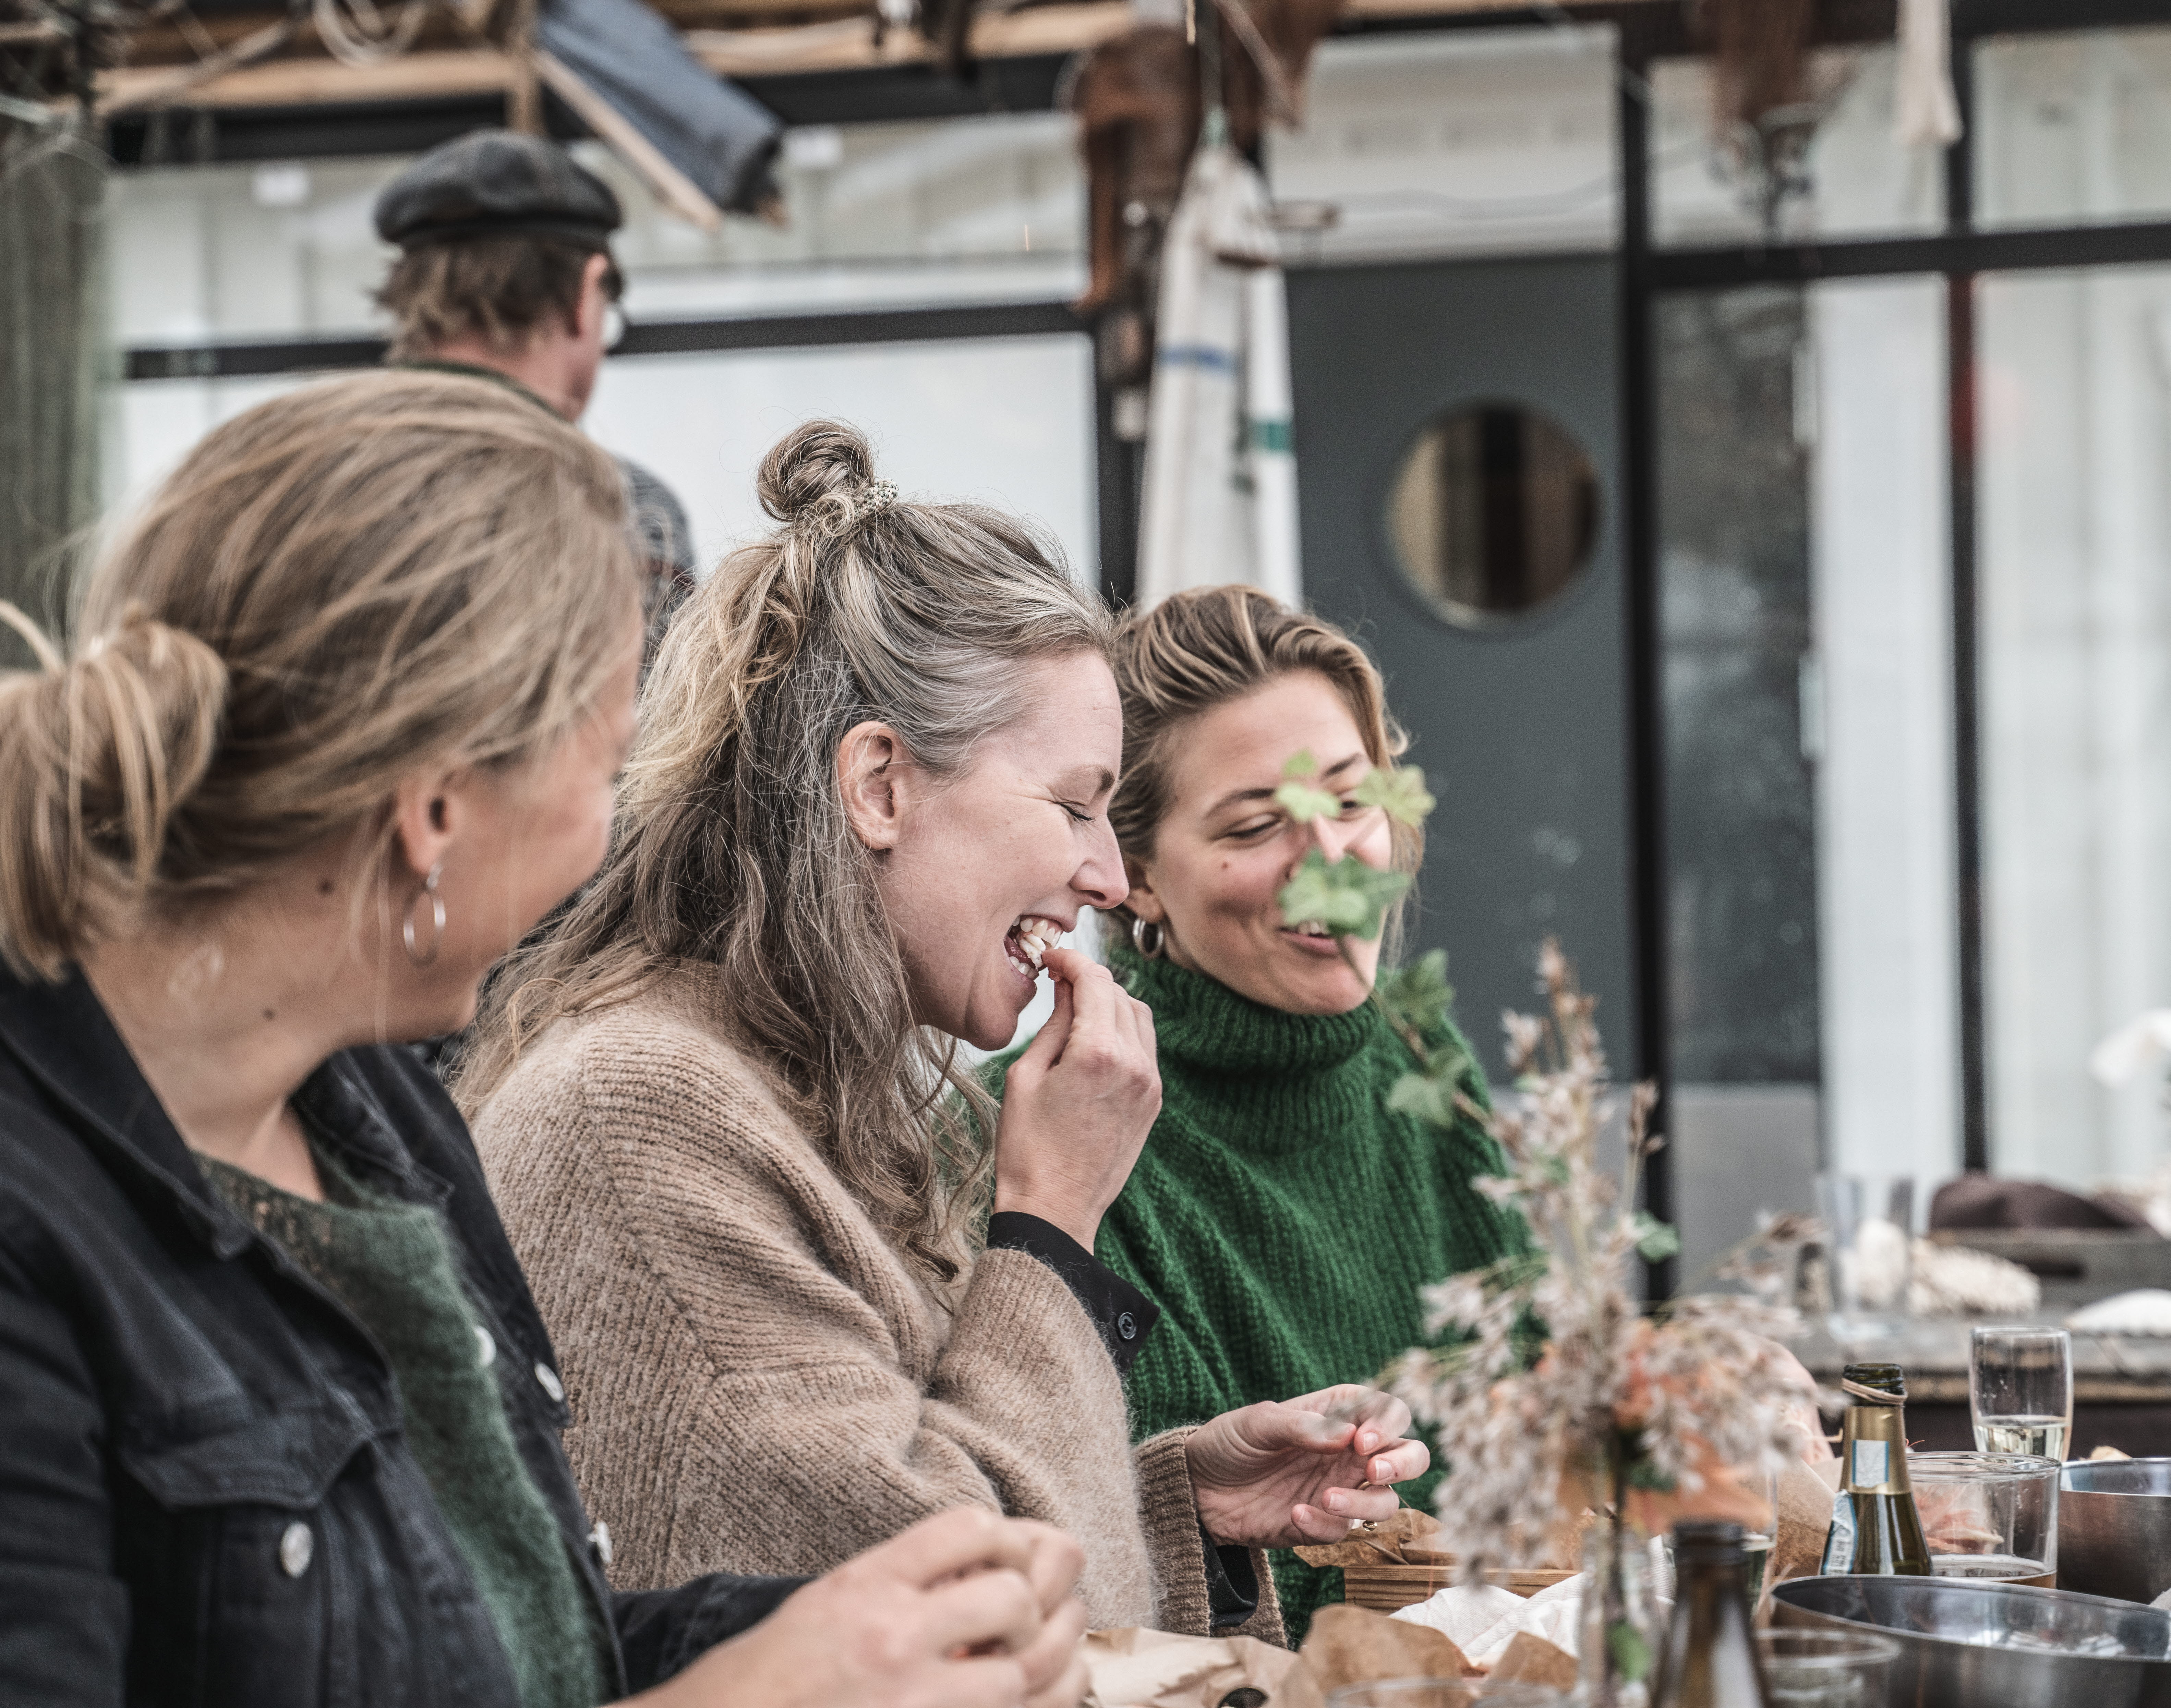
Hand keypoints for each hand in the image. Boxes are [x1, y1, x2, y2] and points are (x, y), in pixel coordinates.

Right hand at [638, 1508, 1088, 1707]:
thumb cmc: (776, 1672)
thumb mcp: (832, 1601)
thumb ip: (900, 1580)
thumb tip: (982, 1571)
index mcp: (867, 1584)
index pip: (970, 1528)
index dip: (1009, 1538)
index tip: (1009, 1558)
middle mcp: (892, 1634)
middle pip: (1011, 1596)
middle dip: (1030, 1607)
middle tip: (1024, 1620)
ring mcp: (913, 1698)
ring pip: (1019, 1671)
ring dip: (1038, 1666)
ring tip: (1034, 1660)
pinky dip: (1030, 1705)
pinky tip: (1028, 1695)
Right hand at [994, 948, 1159, 1249]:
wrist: (1055, 1209)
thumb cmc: (1027, 1148)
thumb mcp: (1026, 1076)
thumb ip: (1052, 1024)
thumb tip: (1066, 988)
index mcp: (1098, 1053)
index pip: (1094, 980)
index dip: (1071, 960)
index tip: (1051, 958)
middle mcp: (1134, 1063)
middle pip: (1119, 994)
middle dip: (1089, 980)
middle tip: (1058, 981)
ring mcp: (1149, 1084)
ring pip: (1139, 1018)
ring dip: (1110, 1003)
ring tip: (1076, 1009)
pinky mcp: (1153, 1102)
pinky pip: (1144, 1049)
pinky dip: (1123, 1032)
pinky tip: (1093, 1041)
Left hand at [1185, 1385, 1430, 1548]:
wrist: (1197, 1488)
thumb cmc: (1229, 1442)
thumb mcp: (1257, 1424)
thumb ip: (1301, 1426)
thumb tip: (1347, 1434)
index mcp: (1338, 1416)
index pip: (1388, 1411)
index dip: (1387, 1424)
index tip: (1361, 1439)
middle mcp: (1349, 1453)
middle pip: (1409, 1456)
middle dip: (1403, 1463)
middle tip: (1373, 1470)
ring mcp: (1340, 1489)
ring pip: (1385, 1501)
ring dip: (1363, 1502)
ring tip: (1324, 1498)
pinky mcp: (1322, 1524)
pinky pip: (1343, 1531)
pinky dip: (1324, 1526)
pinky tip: (1294, 1514)